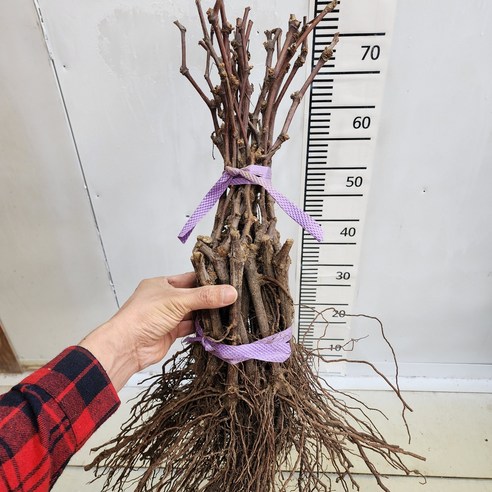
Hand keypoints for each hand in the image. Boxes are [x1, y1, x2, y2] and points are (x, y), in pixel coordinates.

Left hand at [79, 273, 236, 390]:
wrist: (127, 347)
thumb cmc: (145, 315)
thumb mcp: (177, 301)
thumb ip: (205, 297)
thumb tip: (231, 292)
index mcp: (162, 284)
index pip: (189, 278)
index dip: (208, 279)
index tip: (228, 281)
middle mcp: (165, 298)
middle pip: (193, 296)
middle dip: (210, 298)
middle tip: (233, 298)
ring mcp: (168, 316)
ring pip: (193, 313)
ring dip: (207, 314)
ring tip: (229, 312)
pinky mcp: (171, 332)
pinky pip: (190, 327)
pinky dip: (201, 328)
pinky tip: (216, 327)